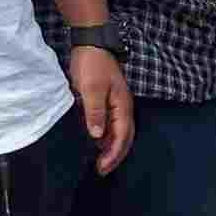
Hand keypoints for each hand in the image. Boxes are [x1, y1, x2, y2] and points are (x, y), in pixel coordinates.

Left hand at [69, 46, 132, 173]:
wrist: (91, 44)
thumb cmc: (92, 65)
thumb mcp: (91, 89)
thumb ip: (95, 113)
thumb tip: (97, 136)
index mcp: (122, 107)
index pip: (122, 136)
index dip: (113, 154)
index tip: (103, 168)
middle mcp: (123, 108)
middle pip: (124, 137)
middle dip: (115, 156)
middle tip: (102, 170)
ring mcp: (117, 104)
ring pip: (119, 132)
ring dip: (111, 148)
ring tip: (100, 161)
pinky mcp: (108, 101)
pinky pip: (111, 125)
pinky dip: (106, 137)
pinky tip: (97, 142)